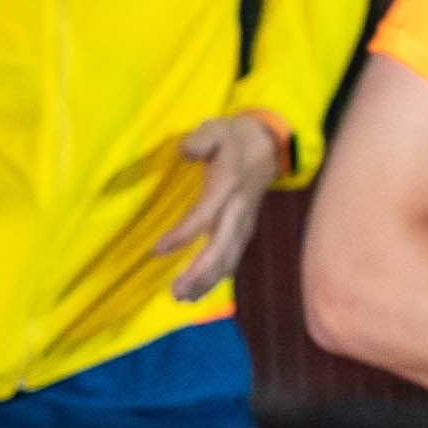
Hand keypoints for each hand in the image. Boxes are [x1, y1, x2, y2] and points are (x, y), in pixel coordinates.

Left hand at [156, 113, 286, 301]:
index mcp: (228, 186)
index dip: (182, 235)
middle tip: (175, 292)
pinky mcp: (244, 230)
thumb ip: (201, 140)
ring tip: (182, 297)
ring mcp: (244, 223)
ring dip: (207, 281)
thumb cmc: (234, 138)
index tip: (157, 250)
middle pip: (221, 248)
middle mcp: (238, 210)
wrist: (269, 146)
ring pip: (228, 259)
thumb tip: (186, 150)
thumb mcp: (216, 129)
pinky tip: (198, 292)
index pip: (204, 215)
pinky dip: (217, 277)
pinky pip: (232, 258)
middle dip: (199, 273)